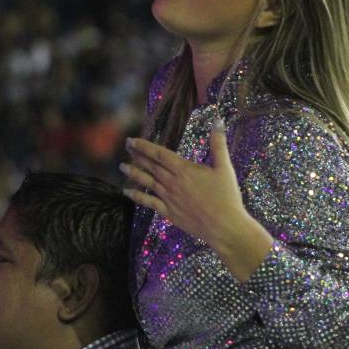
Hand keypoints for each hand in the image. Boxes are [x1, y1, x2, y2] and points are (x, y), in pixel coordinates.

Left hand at [120, 118, 272, 280]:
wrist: (224, 227)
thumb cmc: (227, 196)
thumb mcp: (224, 167)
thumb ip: (218, 144)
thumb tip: (217, 121)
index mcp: (184, 170)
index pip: (159, 154)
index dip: (144, 146)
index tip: (132, 140)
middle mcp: (172, 183)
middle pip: (150, 166)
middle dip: (137, 155)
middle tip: (126, 146)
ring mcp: (169, 199)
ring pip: (147, 182)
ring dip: (134, 173)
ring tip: (122, 166)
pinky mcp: (169, 213)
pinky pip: (148, 202)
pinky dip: (136, 196)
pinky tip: (127, 192)